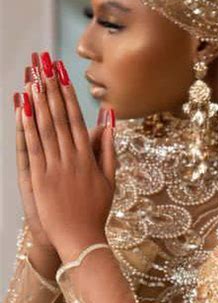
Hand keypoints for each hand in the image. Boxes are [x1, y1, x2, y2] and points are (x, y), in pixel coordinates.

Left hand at [16, 51, 115, 263]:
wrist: (80, 237)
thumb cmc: (96, 209)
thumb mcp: (110, 178)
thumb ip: (108, 148)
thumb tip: (110, 120)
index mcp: (88, 157)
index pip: (76, 119)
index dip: (68, 95)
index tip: (62, 74)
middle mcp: (71, 158)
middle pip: (60, 118)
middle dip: (52, 89)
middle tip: (45, 65)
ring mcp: (54, 168)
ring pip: (45, 128)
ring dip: (38, 101)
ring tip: (33, 77)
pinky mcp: (39, 179)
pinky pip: (33, 148)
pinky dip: (27, 126)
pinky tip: (22, 108)